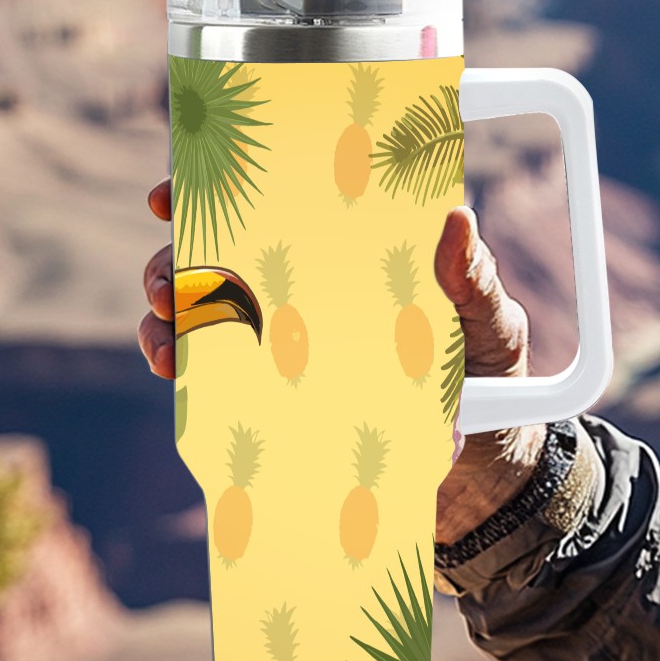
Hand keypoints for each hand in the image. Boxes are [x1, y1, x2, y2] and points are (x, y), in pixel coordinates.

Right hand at [138, 186, 545, 527]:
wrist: (485, 472)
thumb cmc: (491, 374)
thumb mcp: (490, 321)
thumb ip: (472, 280)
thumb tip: (457, 218)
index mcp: (351, 252)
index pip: (279, 205)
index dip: (222, 188)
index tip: (176, 192)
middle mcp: (308, 289)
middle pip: (221, 256)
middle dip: (176, 258)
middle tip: (171, 278)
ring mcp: (287, 343)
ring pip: (203, 312)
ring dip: (171, 313)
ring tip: (167, 327)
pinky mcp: (277, 397)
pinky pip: (212, 376)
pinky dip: (181, 365)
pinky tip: (173, 367)